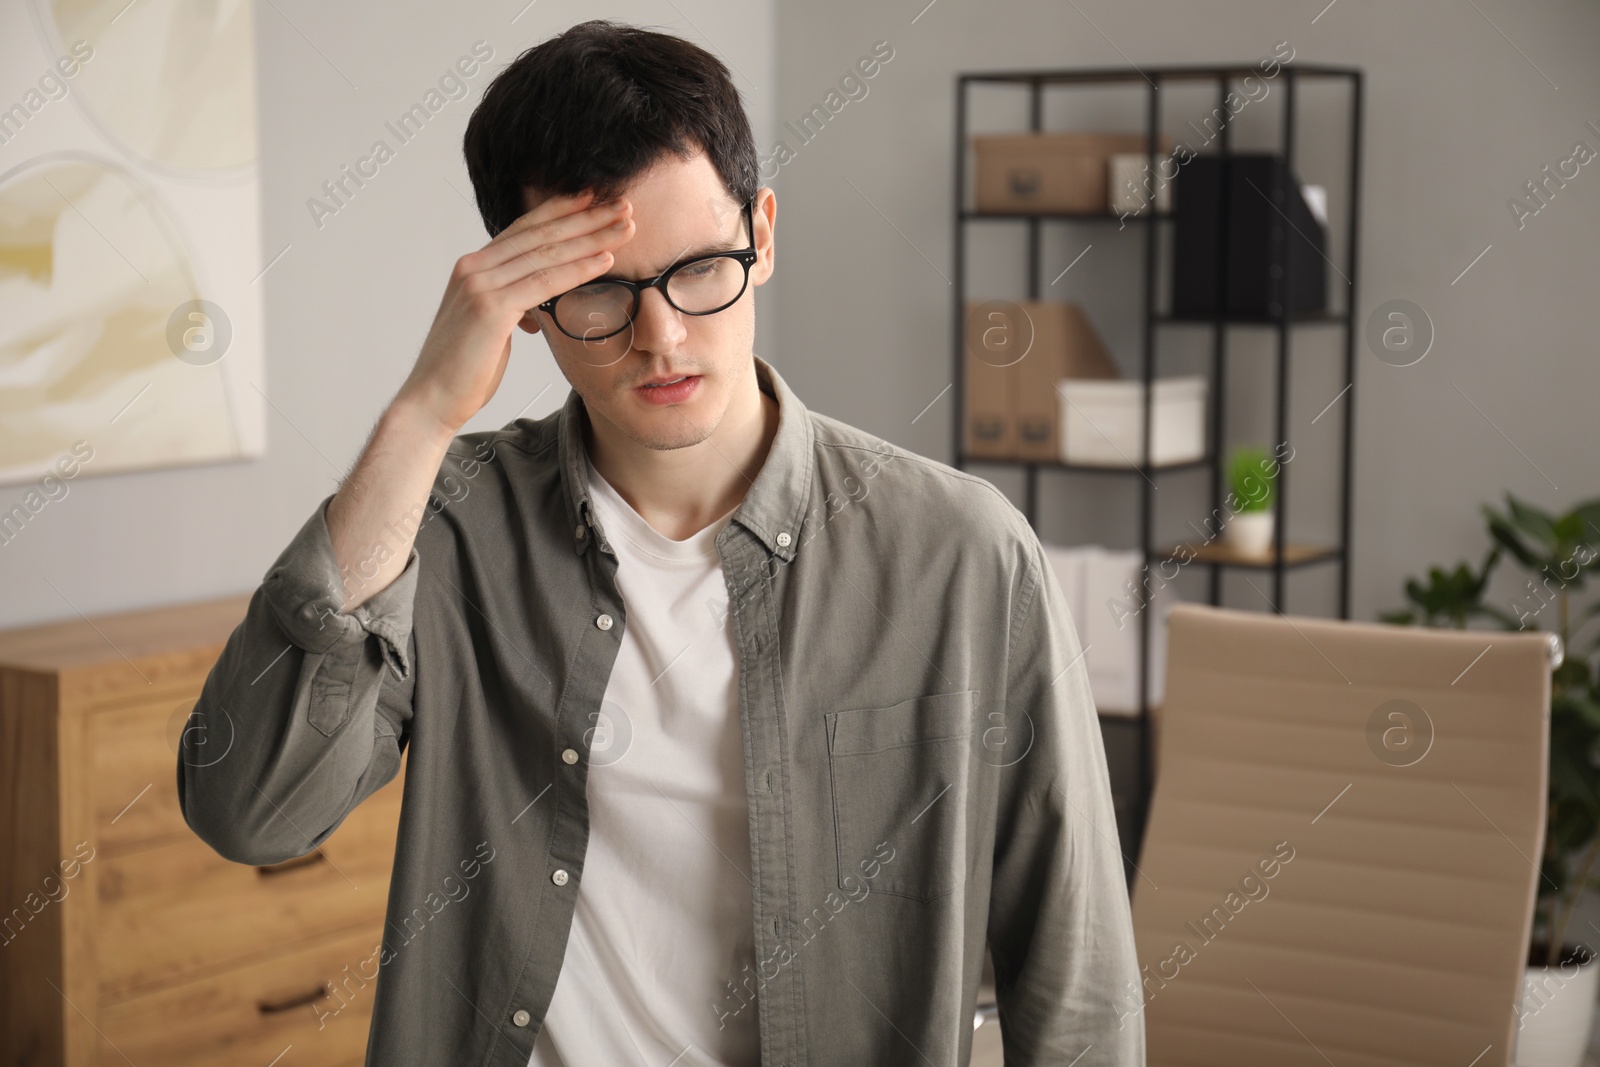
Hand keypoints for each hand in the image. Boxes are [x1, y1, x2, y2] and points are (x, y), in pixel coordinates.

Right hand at [395, 189, 634, 433]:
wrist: (432, 399)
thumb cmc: (465, 369)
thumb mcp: (491, 327)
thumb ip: (511, 307)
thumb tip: (533, 308)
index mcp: (473, 267)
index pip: (525, 229)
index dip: (562, 211)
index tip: (597, 199)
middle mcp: (474, 267)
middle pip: (540, 233)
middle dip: (586, 217)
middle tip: (623, 205)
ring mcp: (480, 284)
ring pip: (547, 253)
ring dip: (592, 238)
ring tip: (627, 226)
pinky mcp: (490, 308)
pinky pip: (544, 283)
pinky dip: (578, 270)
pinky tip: (606, 260)